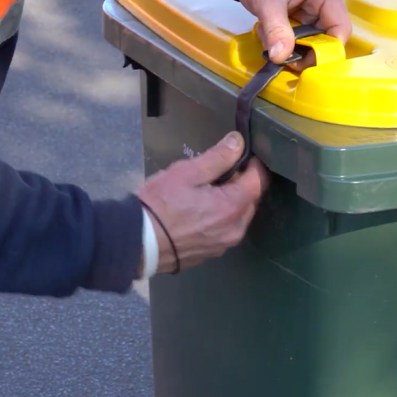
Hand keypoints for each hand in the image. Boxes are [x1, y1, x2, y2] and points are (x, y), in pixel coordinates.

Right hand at [136, 132, 269, 273]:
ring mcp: (222, 246)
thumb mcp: (187, 173)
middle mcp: (235, 230)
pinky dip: (218, 220)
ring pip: (237, 218)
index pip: (259, 182)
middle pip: (249, 201)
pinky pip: (223, 232)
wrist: (137, 243)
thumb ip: (217, 157)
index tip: (243, 155)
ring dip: (229, 203)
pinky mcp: (209, 255)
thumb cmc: (160, 204)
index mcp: (233, 207)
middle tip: (219, 173)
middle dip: (241, 185)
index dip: (254, 166)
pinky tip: (198, 214)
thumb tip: (238, 142)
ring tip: (206, 193)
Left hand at [227, 0, 352, 69]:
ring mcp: (314, 9)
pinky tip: (267, 31)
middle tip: (281, 57)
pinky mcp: (302, 15)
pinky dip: (283, 40)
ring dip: (290, 46)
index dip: (327, 50)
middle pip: (327, 38)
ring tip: (268, 37)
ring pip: (311, 40)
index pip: (340, 29)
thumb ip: (276, 30)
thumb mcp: (266, 1)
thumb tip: (281, 57)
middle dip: (304, 50)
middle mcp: (326, 1)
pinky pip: (299, 36)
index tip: (303, 62)